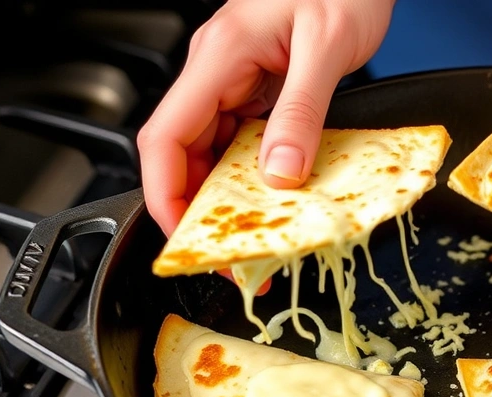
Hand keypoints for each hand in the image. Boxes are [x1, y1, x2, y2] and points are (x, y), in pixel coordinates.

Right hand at [138, 0, 393, 239]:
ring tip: (253, 238)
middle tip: (229, 254)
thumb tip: (281, 174)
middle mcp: (218, 70)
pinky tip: (274, 200)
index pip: (164, 137)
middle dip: (198, 209)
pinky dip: (254, 176)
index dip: (166, 195)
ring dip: (228, 197)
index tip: (187, 237)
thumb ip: (302, 111)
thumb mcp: (327, 47)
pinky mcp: (262, 87)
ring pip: (214, 151)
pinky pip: (245, 141)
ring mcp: (237, 79)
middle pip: (183, 153)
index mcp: (219, 57)